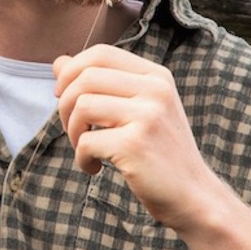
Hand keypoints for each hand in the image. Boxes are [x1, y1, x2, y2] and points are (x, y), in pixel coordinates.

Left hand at [53, 45, 212, 231]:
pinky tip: (94, 168)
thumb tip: (58, 62)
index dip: (72, 70)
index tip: (62, 95)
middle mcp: (155, 90)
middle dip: (66, 104)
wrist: (192, 195)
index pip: (101, 54)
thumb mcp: (138, 110)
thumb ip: (101, 84)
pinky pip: (85, 141)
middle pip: (86, 78)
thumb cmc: (159, 152)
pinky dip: (81, 158)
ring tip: (85, 149)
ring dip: (72, 132)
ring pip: (82, 106)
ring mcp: (147, 116)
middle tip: (73, 130)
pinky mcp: (134, 144)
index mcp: (157, 76)